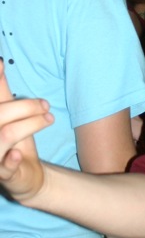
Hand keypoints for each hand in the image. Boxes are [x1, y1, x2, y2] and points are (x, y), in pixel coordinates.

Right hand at [0, 60, 52, 201]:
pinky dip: (10, 159)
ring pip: (6, 135)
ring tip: (48, 119)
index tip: (1, 62)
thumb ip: (1, 90)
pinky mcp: (1, 175)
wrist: (26, 176)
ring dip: (30, 124)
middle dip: (26, 106)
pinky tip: (17, 154)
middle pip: (1, 114)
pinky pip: (4, 167)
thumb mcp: (10, 113)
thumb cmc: (15, 140)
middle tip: (46, 105)